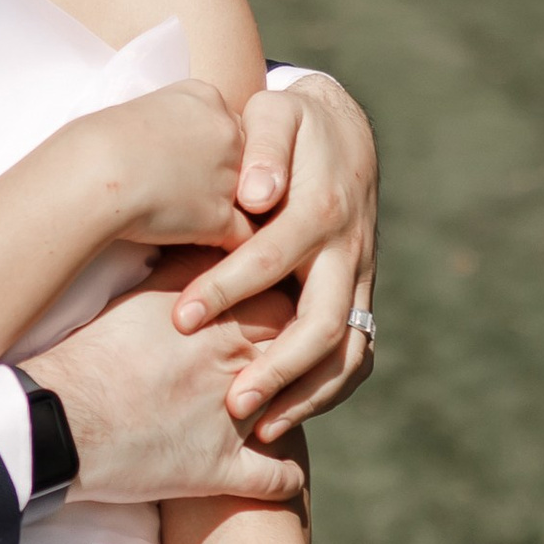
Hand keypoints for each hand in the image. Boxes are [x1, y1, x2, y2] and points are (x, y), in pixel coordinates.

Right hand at [26, 255, 305, 505]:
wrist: (57, 415)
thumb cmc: (87, 352)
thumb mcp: (138, 295)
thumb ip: (184, 270)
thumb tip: (208, 245)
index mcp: (222, 318)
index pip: (285, 299)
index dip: (285, 302)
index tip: (281, 305)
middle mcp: (240, 364)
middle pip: (300, 349)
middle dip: (299, 350)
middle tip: (291, 351)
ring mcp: (236, 419)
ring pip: (295, 410)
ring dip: (296, 407)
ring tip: (291, 405)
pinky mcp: (220, 469)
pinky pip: (276, 478)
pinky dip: (284, 478)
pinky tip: (284, 473)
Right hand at [74, 80, 252, 246]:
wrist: (90, 172)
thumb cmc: (93, 142)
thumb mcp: (137, 111)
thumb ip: (166, 123)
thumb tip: (164, 150)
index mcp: (204, 97)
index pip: (225, 125)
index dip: (206, 150)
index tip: (180, 165)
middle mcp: (226, 131)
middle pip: (244, 157)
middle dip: (223, 178)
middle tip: (184, 195)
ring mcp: (228, 174)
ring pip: (245, 199)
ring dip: (224, 213)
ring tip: (187, 224)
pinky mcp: (219, 216)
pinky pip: (242, 236)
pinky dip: (230, 248)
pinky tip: (211, 255)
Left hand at [170, 75, 377, 440]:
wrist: (344, 127)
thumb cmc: (292, 122)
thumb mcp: (277, 114)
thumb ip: (264, 147)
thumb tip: (255, 194)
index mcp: (323, 207)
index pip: (273, 257)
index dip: (227, 289)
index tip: (181, 320)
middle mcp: (350, 250)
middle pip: (323, 323)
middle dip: (278, 368)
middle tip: (230, 404)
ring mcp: (362, 277)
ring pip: (350, 351)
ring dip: (308, 395)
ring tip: (258, 428)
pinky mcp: (361, 295)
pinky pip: (356, 355)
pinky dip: (326, 392)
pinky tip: (284, 417)